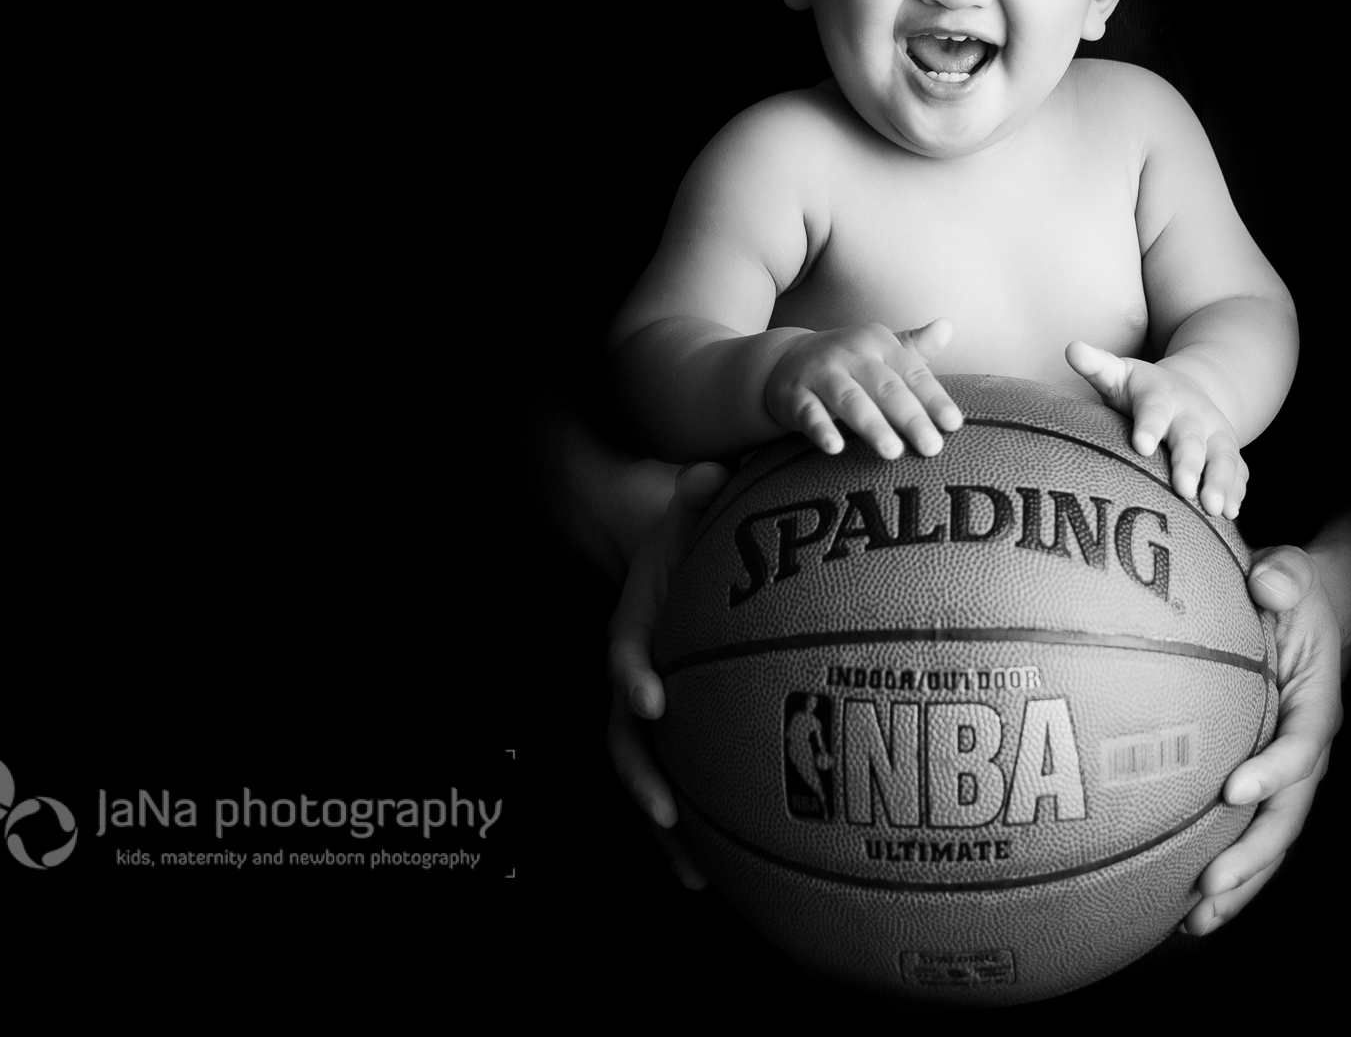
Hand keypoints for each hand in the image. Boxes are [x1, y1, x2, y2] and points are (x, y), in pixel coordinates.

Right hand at [605, 459, 731, 890]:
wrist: (661, 556)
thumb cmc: (684, 534)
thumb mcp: (685, 508)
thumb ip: (695, 495)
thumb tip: (709, 471)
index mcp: (632, 627)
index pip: (624, 656)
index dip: (633, 677)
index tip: (653, 700)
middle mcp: (632, 680)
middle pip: (624, 740)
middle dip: (643, 780)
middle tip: (668, 813)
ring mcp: (648, 715)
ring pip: (648, 780)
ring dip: (666, 830)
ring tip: (696, 878)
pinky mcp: (676, 736)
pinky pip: (684, 784)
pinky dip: (697, 829)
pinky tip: (726, 871)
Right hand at [765, 318, 962, 460]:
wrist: (786, 360)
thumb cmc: (849, 363)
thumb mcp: (882, 351)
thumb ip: (916, 347)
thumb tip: (947, 326)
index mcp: (879, 344)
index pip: (913, 373)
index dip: (934, 399)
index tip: (954, 424)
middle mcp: (852, 355)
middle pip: (886, 388)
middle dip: (910, 418)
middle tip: (932, 447)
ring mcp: (821, 373)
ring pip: (850, 400)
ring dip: (872, 425)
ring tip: (892, 451)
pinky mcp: (795, 395)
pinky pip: (809, 413)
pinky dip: (822, 430)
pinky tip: (836, 448)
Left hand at [1066, 340, 1247, 517]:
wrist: (1188, 390)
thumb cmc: (1142, 391)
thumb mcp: (1119, 374)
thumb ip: (1096, 365)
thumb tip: (1073, 349)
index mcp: (1161, 396)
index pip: (1155, 410)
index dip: (1150, 427)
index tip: (1142, 446)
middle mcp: (1193, 414)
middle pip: (1191, 438)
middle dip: (1189, 463)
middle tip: (1183, 489)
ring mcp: (1215, 434)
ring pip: (1223, 456)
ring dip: (1220, 482)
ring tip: (1213, 509)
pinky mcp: (1229, 453)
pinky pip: (1238, 472)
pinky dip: (1236, 490)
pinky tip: (1230, 513)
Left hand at [1185, 543, 1344, 934]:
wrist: (1304, 610)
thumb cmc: (1289, 591)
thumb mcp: (1294, 571)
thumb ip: (1285, 575)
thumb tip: (1268, 584)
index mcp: (1314, 704)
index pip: (1301, 745)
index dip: (1274, 771)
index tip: (1235, 789)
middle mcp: (1305, 749)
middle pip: (1286, 815)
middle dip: (1252, 857)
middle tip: (1208, 889)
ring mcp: (1283, 773)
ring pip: (1267, 840)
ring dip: (1237, 884)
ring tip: (1193, 925)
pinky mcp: (1259, 782)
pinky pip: (1242, 833)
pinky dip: (1218, 869)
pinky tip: (1176, 906)